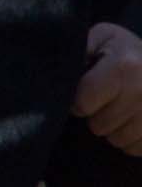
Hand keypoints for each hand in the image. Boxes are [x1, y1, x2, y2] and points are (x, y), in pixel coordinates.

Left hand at [74, 22, 141, 154]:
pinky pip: (137, 149)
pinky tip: (131, 122)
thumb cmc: (123, 50)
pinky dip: (130, 141)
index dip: (77, 102)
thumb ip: (79, 50)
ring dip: (112, 130)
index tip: (81, 95)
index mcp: (125, 64)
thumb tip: (52, 73)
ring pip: (119, 140)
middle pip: (100, 125)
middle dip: (95, 116)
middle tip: (103, 102)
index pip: (84, 102)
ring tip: (117, 111)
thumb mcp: (101, 38)